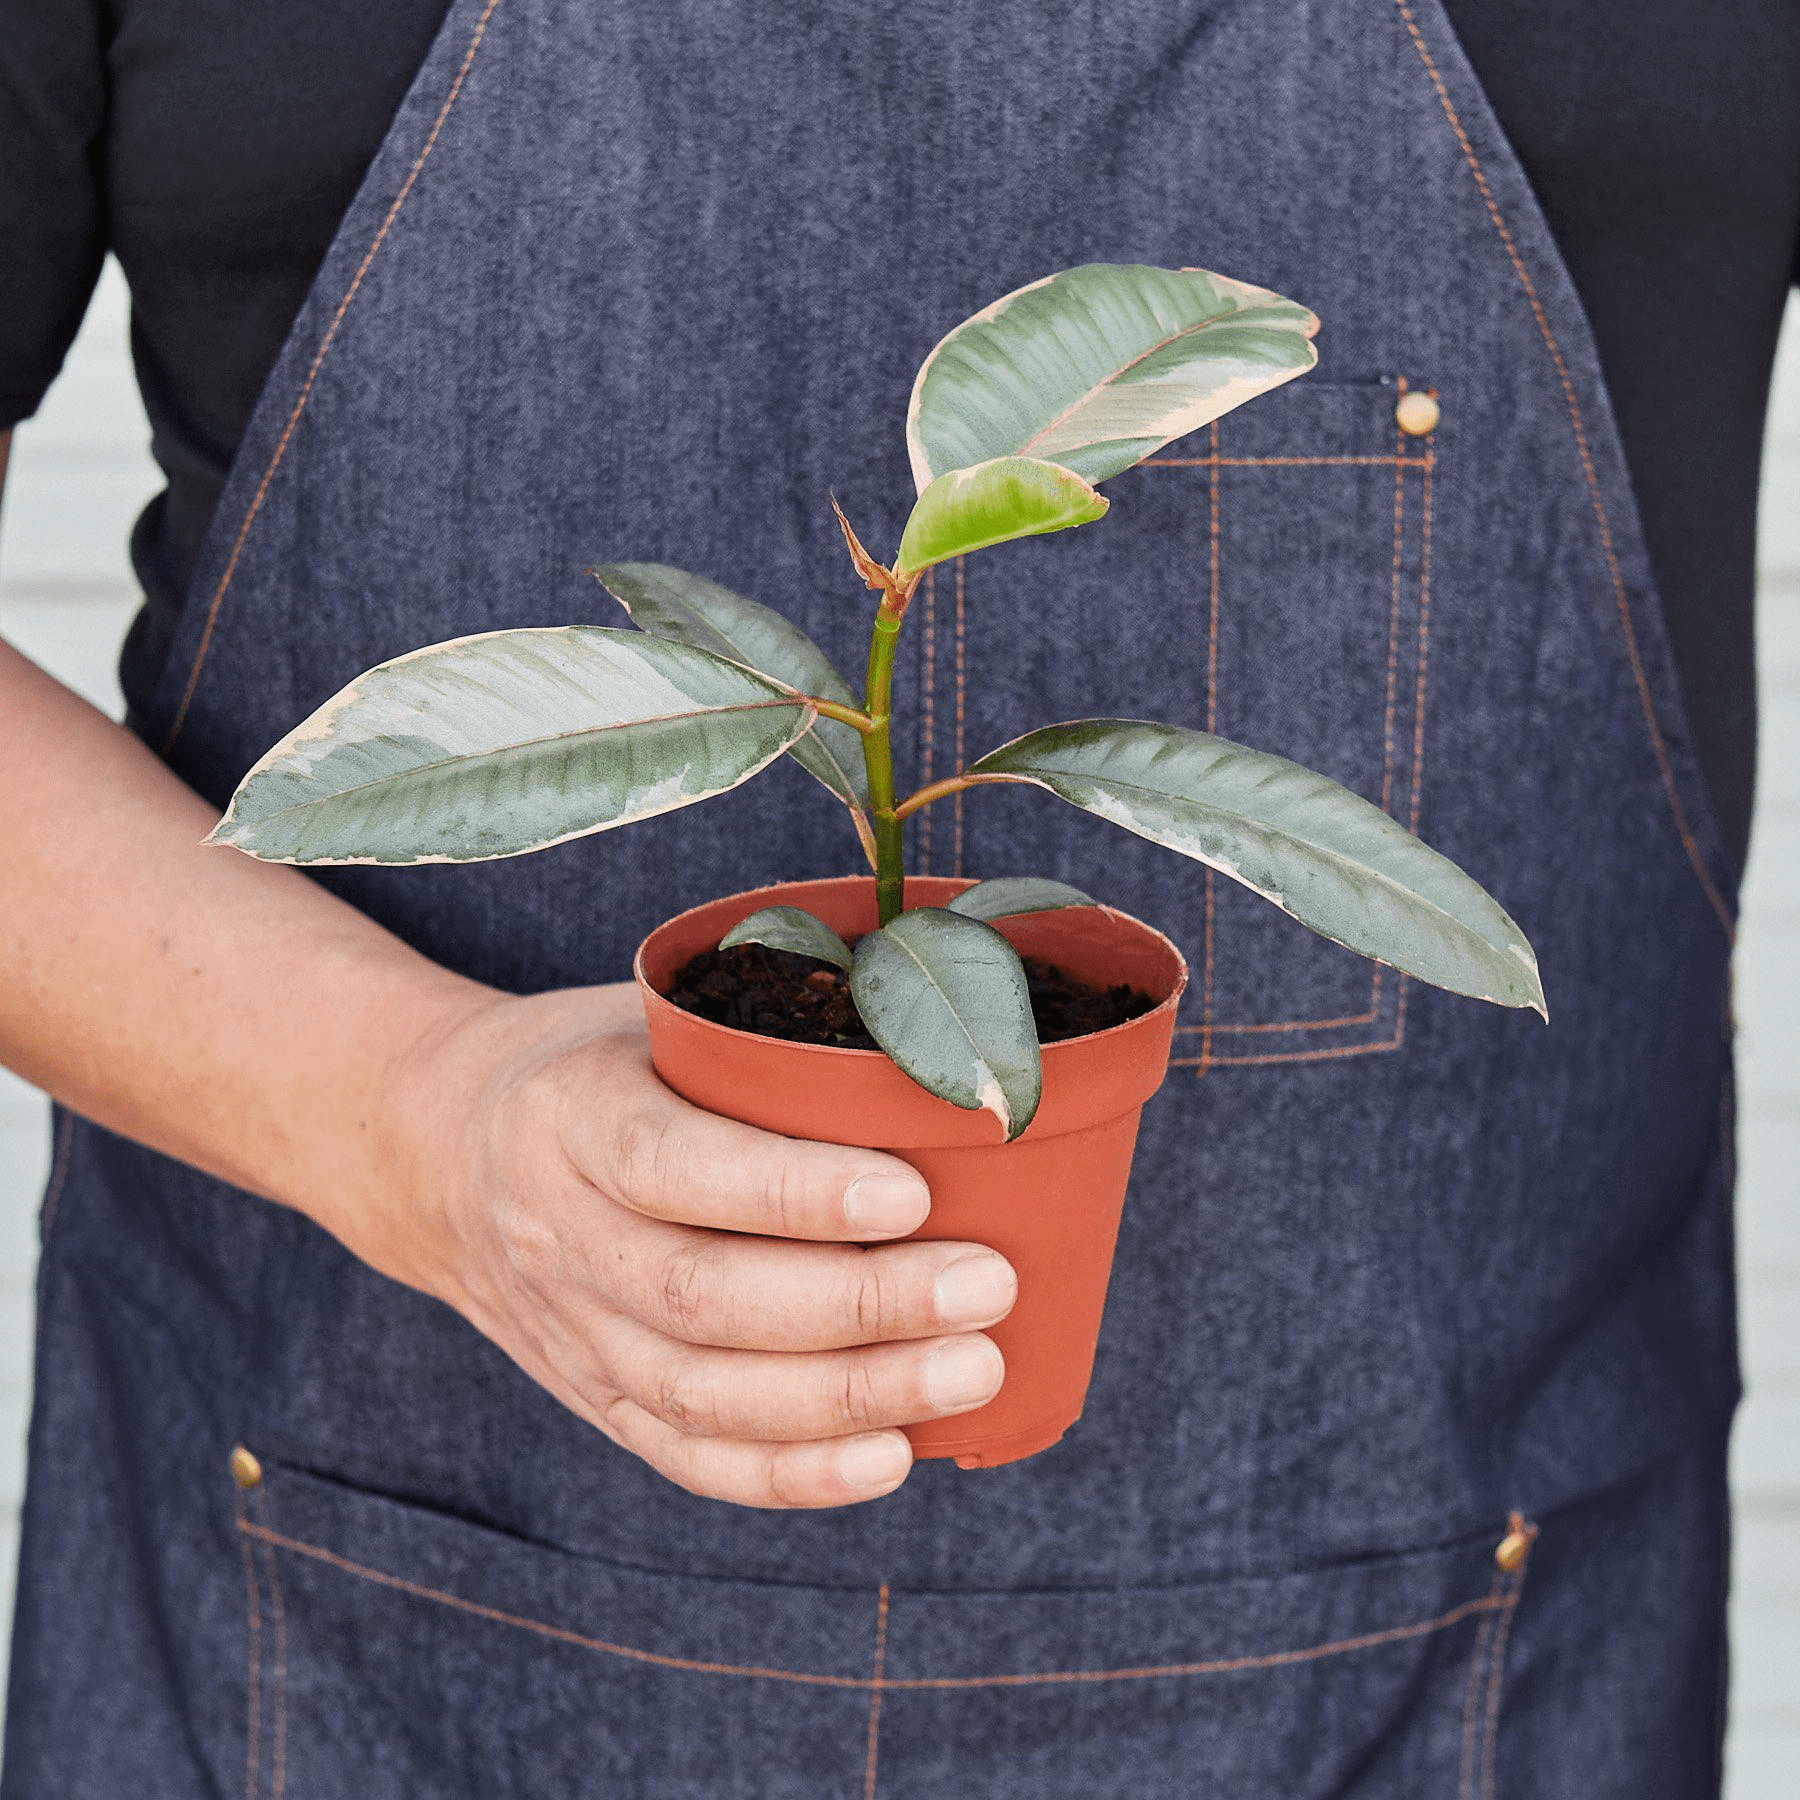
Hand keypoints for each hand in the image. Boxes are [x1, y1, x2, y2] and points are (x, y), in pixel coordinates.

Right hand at [371, 981, 1015, 1508]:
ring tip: (973, 1369)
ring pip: (706, 1393)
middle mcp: (560, 1235)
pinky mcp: (596, 1398)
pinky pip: (690, 1458)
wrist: (437, 1152)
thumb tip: (936, 1054)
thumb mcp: (647, 1016)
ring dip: (852, 1396)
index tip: (914, 1193)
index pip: (676, 1165)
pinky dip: (792, 1475)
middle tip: (988, 1285)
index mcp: (570, 1117)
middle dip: (861, 1305)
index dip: (794, 1192)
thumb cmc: (591, 1066)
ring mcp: (572, 1332)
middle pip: (706, 1296)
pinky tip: (892, 1457)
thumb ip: (758, 1040)